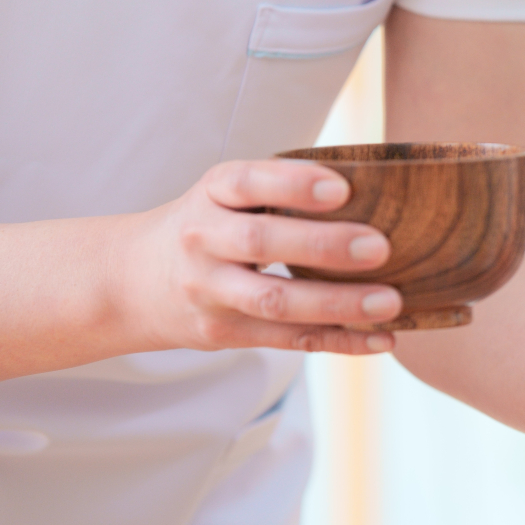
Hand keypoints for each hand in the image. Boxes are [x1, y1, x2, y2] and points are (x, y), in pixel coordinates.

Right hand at [116, 160, 403, 355]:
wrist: (134, 280)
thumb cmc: (211, 223)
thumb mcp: (227, 192)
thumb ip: (280, 187)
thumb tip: (376, 190)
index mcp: (211, 194)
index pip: (246, 183)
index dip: (293, 184)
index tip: (342, 188)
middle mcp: (204, 241)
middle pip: (260, 243)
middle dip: (323, 246)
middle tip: (381, 247)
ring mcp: (211, 292)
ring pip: (275, 301)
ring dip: (337, 304)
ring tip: (390, 302)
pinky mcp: (225, 333)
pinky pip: (288, 340)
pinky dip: (340, 341)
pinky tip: (382, 339)